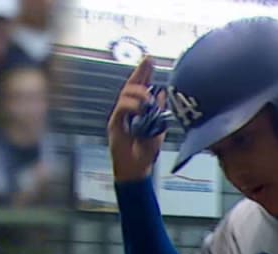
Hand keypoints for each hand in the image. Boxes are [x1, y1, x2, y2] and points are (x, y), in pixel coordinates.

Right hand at [107, 56, 167, 182]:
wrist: (137, 170)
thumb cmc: (146, 153)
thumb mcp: (158, 129)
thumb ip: (159, 111)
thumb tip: (163, 93)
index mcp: (138, 111)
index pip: (140, 88)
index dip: (144, 73)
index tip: (149, 59)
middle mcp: (127, 111)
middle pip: (131, 86)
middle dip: (140, 72)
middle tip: (148, 62)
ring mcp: (120, 117)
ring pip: (125, 95)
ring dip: (138, 93)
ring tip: (149, 98)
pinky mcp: (114, 125)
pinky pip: (121, 108)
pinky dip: (131, 105)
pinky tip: (140, 108)